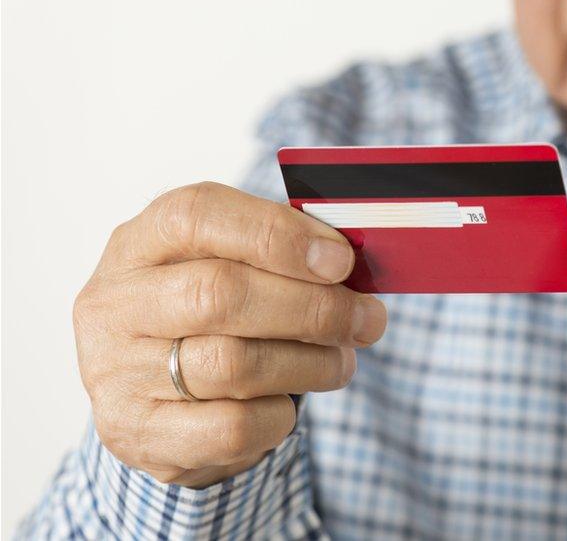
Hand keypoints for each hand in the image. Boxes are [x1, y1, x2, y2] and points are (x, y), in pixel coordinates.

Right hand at [73, 182, 386, 487]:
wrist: (144, 396)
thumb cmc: (203, 315)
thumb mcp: (224, 266)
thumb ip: (276, 252)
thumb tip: (347, 260)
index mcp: (139, 242)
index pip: (198, 216)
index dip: (277, 235)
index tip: (341, 260)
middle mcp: (115, 304)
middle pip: (220, 293)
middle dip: (313, 308)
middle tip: (367, 319)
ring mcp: (117, 373)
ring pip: (234, 365)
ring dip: (310, 363)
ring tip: (342, 362)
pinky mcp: (139, 434)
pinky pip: (230, 427)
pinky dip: (278, 416)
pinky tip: (289, 404)